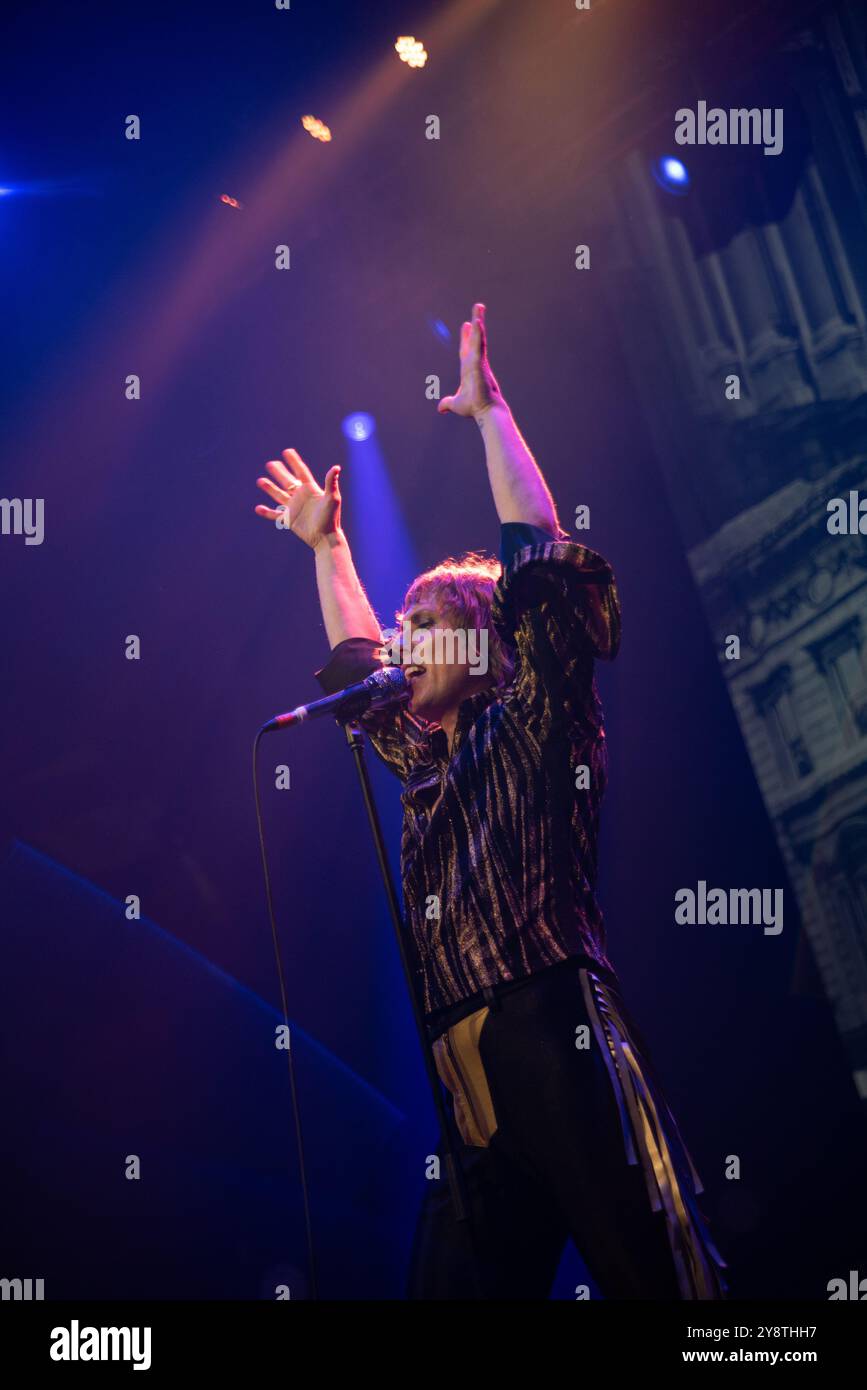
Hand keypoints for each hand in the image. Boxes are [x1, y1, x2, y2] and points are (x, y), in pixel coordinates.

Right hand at [254, 448, 340, 549]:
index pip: (301, 472)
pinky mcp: (289, 519)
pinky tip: (258, 508)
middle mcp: (301, 497)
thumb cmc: (331, 518)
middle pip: (288, 481)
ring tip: (260, 481)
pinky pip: (275, 515)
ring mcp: (294, 508)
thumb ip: (331, 483)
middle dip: (279, 472)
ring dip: (270, 488)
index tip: (287, 451)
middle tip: (270, 463)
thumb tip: (336, 467)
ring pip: (279, 495)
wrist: (326, 537)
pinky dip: (266, 512)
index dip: (294, 462)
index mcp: (311, 490)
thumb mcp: (332, 498)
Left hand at [437, 302, 503, 418]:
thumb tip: (440, 409)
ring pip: (478, 338)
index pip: (467, 349)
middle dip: (476, 323)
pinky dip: (478, 333)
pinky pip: (479, 345)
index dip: (466, 337)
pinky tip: (477, 322)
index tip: (466, 325)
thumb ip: (448, 403)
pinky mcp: (480, 363)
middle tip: (478, 307)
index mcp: (469, 369)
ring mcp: (478, 361)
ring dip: (478, 321)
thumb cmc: (474, 408)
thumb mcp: (456, 404)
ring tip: (478, 306)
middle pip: (474, 338)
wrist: (485, 412)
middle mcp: (475, 362)